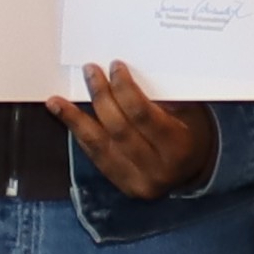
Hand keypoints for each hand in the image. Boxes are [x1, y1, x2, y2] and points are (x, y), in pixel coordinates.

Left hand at [58, 61, 214, 198]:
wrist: (196, 168)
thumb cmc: (193, 130)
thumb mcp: (189, 111)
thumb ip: (161, 97)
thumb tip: (124, 74)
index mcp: (177, 147)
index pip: (143, 115)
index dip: (125, 89)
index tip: (115, 67)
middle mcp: (157, 169)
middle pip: (119, 129)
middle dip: (101, 97)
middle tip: (90, 71)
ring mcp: (138, 182)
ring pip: (100, 146)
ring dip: (76, 120)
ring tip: (57, 101)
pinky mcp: (123, 187)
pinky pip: (96, 157)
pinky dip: (81, 135)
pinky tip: (67, 119)